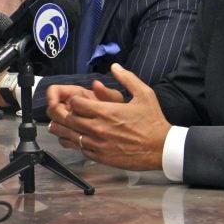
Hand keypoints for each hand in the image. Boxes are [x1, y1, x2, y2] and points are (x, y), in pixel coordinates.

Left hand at [47, 63, 169, 170]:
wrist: (161, 148)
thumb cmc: (153, 121)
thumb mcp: (144, 94)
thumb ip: (127, 78)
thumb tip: (114, 66)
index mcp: (106, 111)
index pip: (75, 104)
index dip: (73, 100)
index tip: (77, 100)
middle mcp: (98, 128)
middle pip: (66, 119)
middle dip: (62, 112)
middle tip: (64, 109)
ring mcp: (97, 144)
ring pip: (68, 136)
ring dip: (63, 128)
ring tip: (64, 123)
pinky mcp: (100, 157)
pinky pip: (78, 149)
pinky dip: (74, 142)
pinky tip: (76, 137)